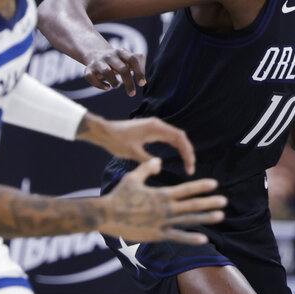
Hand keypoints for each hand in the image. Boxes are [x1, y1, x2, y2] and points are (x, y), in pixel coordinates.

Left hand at [79, 114, 195, 174]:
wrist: (103, 132)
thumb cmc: (116, 141)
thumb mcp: (132, 153)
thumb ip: (147, 161)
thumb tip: (160, 167)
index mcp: (155, 128)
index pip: (179, 138)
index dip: (187, 152)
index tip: (190, 165)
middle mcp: (157, 125)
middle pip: (180, 137)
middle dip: (188, 152)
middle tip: (191, 168)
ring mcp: (154, 126)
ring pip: (175, 137)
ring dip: (182, 149)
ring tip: (187, 163)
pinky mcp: (150, 130)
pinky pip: (167, 137)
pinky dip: (175, 146)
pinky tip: (178, 155)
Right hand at [84, 47, 146, 96]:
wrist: (95, 54)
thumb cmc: (118, 61)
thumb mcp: (129, 59)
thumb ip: (139, 66)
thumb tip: (143, 81)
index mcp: (121, 52)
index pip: (133, 59)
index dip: (139, 72)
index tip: (141, 84)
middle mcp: (109, 56)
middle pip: (122, 68)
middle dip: (129, 82)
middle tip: (132, 94)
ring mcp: (98, 62)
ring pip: (106, 71)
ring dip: (113, 81)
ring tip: (117, 86)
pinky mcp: (88, 69)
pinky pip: (91, 77)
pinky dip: (99, 84)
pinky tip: (107, 87)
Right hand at [103, 158, 225, 242]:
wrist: (106, 215)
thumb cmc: (119, 196)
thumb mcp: (133, 178)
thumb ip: (148, 168)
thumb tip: (160, 160)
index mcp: (161, 194)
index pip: (186, 189)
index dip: (201, 186)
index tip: (215, 184)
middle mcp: (165, 208)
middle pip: (192, 205)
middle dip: (209, 202)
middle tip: (224, 201)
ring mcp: (162, 223)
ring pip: (188, 220)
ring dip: (205, 218)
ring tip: (220, 216)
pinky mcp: (156, 235)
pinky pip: (176, 237)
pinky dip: (190, 238)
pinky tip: (204, 238)